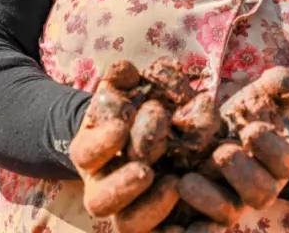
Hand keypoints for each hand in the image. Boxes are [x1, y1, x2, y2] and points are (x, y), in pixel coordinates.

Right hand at [68, 62, 181, 232]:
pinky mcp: (157, 224)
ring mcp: (128, 210)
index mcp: (92, 154)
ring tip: (174, 185)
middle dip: (121, 186)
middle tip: (145, 169)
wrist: (151, 135)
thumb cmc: (138, 108)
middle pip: (100, 201)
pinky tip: (203, 223)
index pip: (86, 153)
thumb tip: (124, 70)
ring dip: (150, 209)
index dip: (101, 142)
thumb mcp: (130, 91)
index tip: (121, 125)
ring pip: (129, 224)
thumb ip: (124, 79)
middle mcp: (104, 187)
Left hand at [176, 68, 288, 225]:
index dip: (271, 149)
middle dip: (243, 174)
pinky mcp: (205, 210)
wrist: (231, 132)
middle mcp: (260, 186)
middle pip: (261, 193)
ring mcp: (233, 200)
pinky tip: (170, 221)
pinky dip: (191, 228)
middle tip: (222, 152)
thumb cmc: (251, 112)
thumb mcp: (263, 96)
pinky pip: (202, 228)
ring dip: (209, 199)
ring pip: (229, 212)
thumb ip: (277, 85)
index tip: (251, 129)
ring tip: (185, 180)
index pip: (286, 162)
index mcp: (280, 160)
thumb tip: (284, 79)